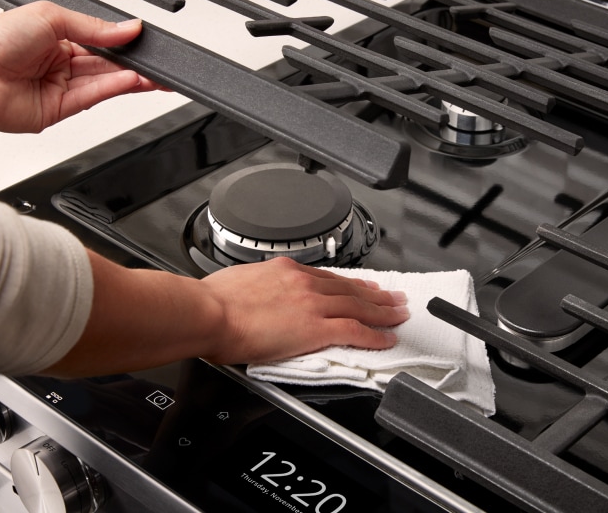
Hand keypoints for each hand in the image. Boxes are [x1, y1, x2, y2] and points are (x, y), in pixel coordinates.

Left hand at [0, 1, 162, 132]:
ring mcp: (60, 87)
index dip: (124, 43)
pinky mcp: (59, 110)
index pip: (101, 41)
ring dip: (132, 79)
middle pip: (107, 65)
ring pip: (105, 82)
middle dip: (135, 65)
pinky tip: (132, 81)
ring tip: (154, 76)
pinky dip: (114, 89)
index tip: (146, 42)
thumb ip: (94, 27)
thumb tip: (128, 27)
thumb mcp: (50, 17)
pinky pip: (94, 98)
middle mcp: (59, 63)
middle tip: (159, 65)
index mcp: (56, 37)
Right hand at [200, 257, 409, 363]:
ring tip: (399, 314)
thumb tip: (256, 293)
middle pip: (350, 289)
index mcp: (286, 270)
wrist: (209, 313)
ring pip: (359, 306)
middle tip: (395, 296)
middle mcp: (304, 283)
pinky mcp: (315, 328)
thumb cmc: (213, 302)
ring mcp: (313, 305)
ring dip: (383, 311)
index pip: (328, 277)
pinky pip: (354, 331)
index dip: (351, 282)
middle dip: (376, 293)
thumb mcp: (238, 281)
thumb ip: (258, 286)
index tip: (364, 284)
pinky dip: (374, 335)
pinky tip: (387, 338)